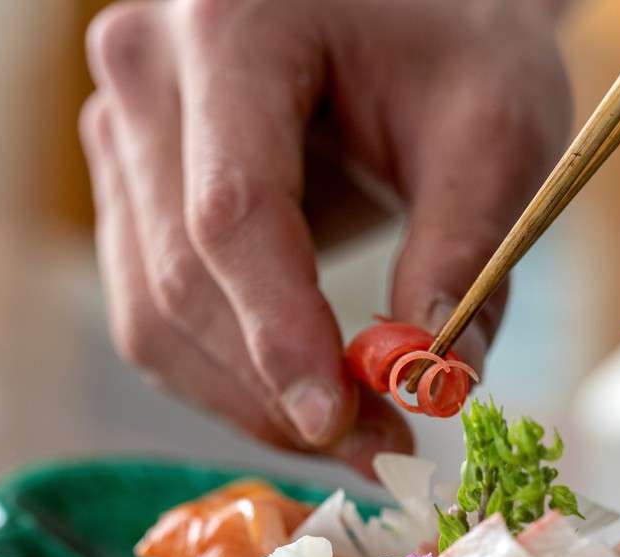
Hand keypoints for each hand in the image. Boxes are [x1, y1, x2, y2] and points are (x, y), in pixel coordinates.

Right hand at [80, 0, 571, 475]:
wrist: (407, 6)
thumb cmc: (460, 41)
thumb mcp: (497, 128)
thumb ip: (465, 251)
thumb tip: (429, 384)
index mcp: (232, 27)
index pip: (232, 212)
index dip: (279, 333)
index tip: (339, 423)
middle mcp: (146, 72)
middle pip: (182, 276)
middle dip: (277, 388)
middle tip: (379, 449)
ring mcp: (122, 130)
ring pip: (153, 311)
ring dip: (249, 398)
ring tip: (355, 434)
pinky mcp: (131, 186)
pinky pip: (153, 309)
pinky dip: (227, 374)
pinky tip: (303, 397)